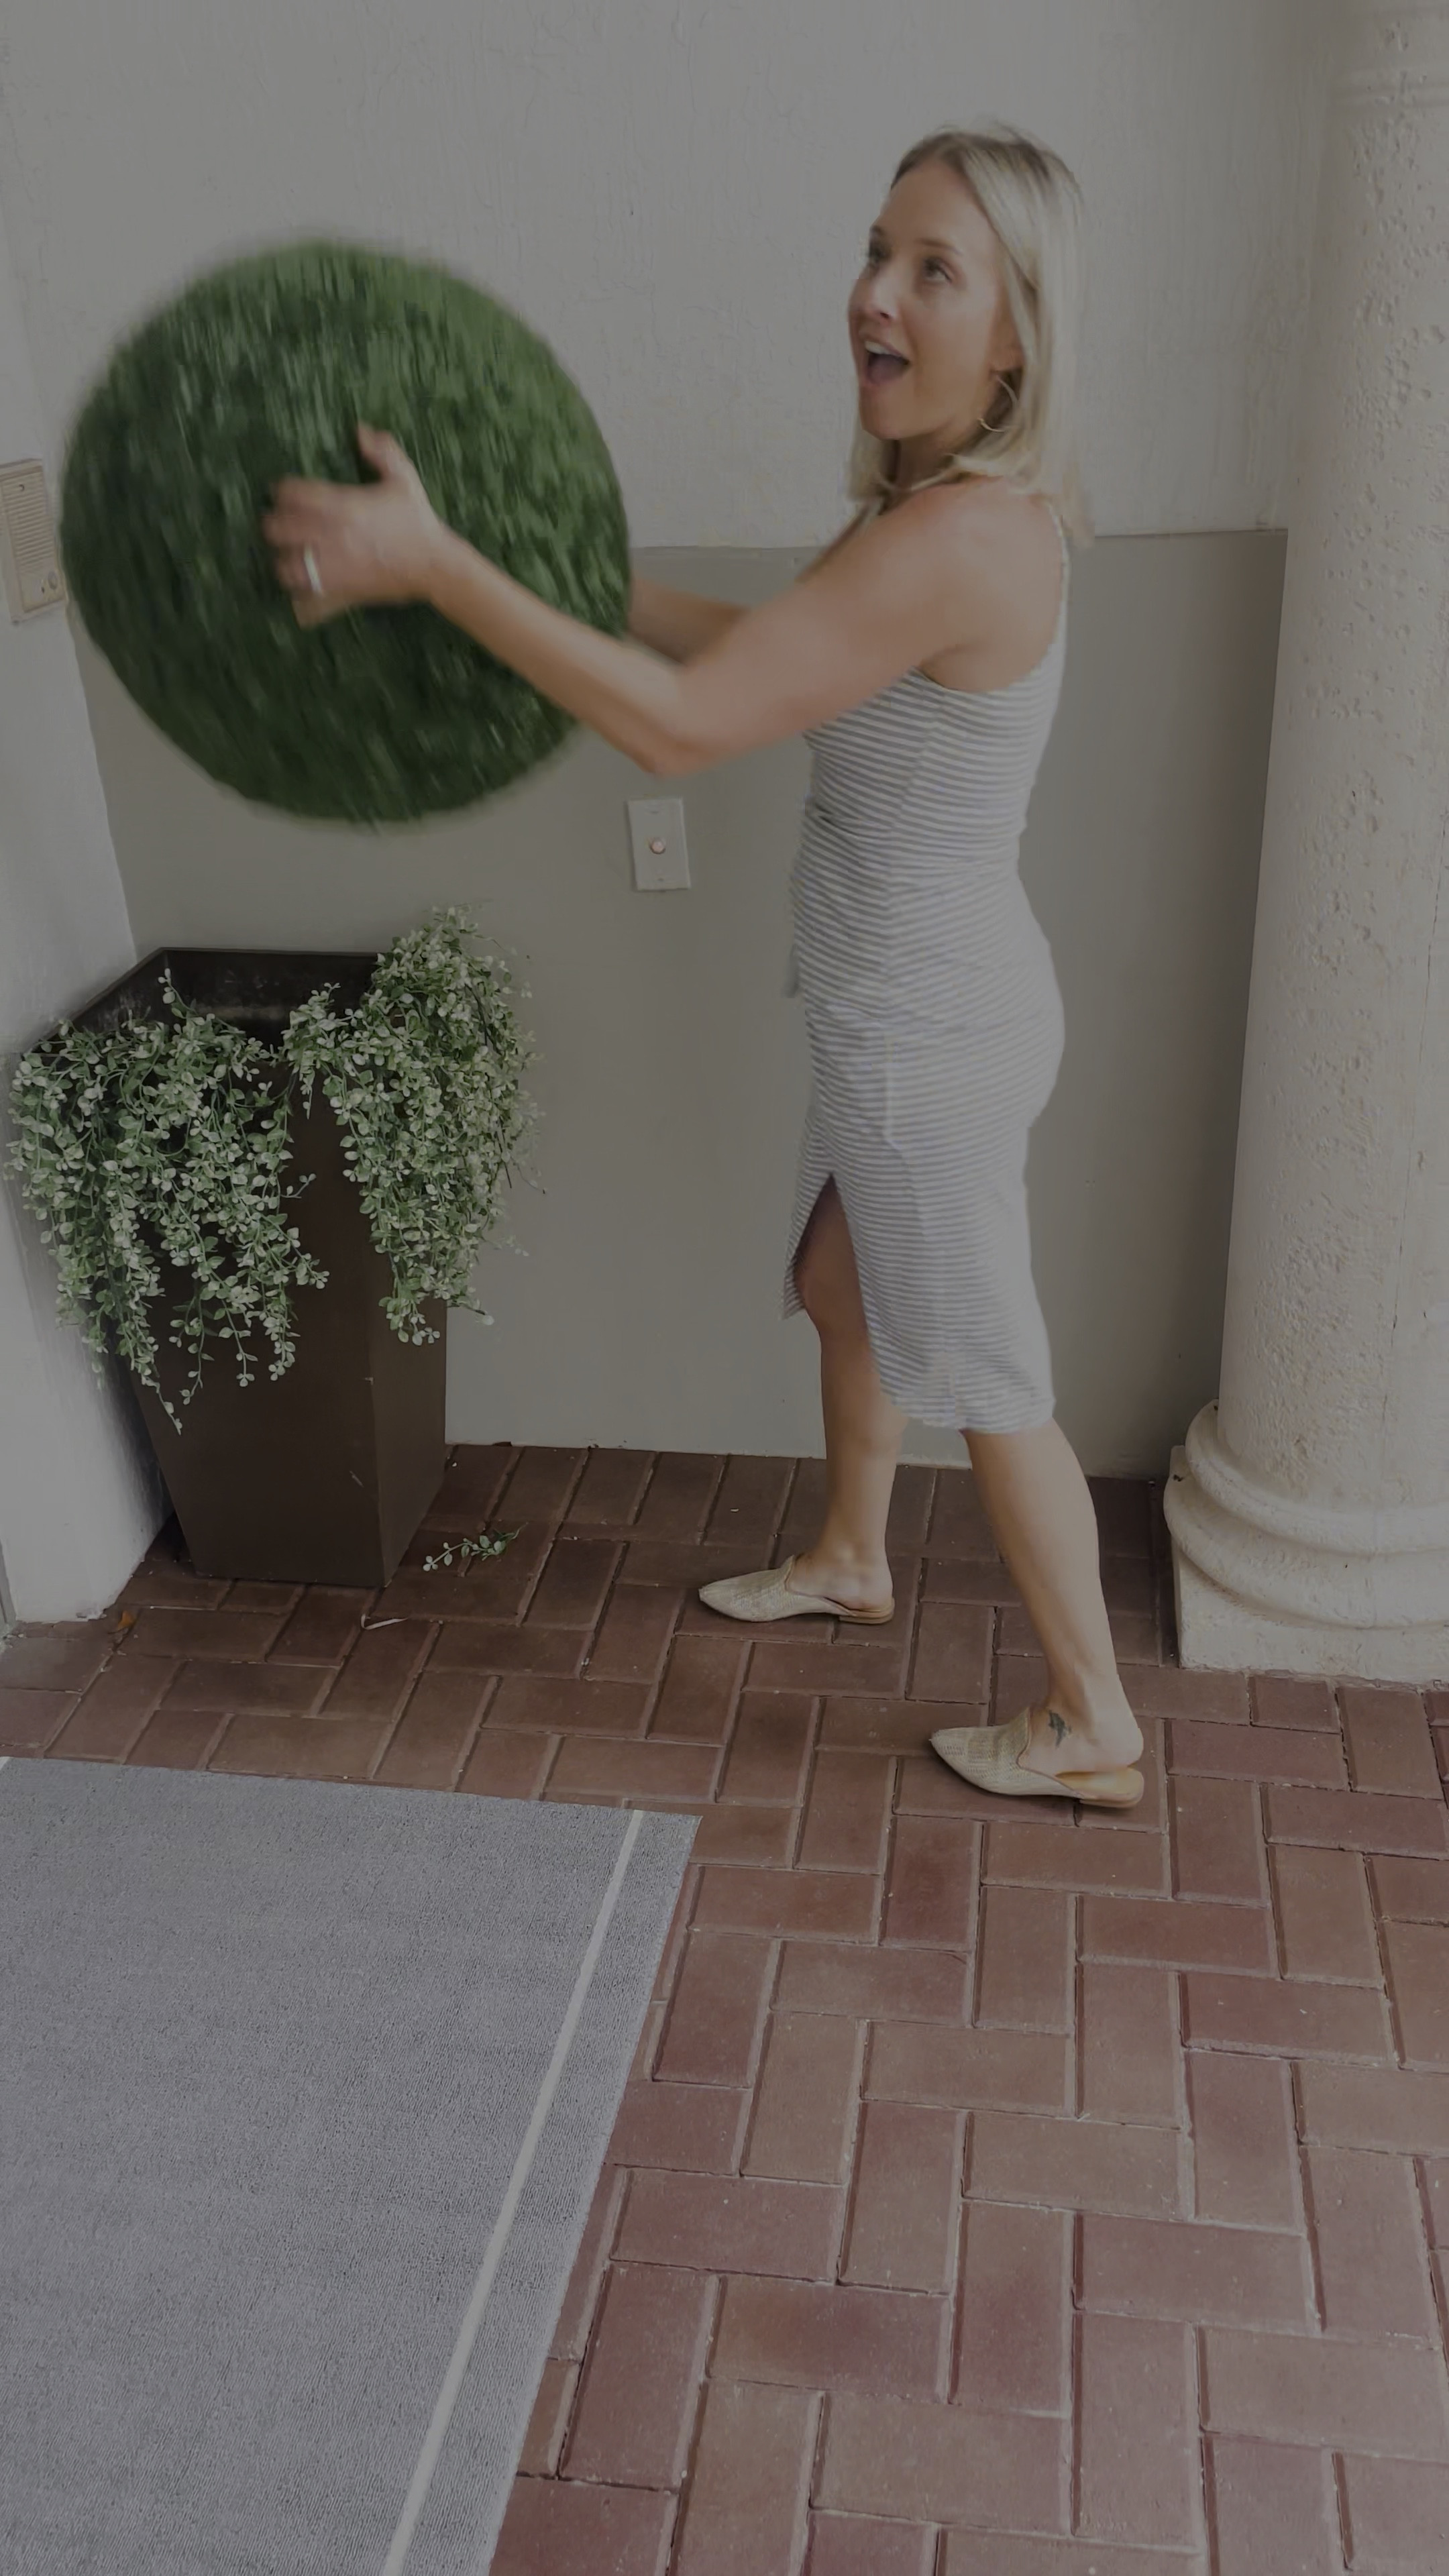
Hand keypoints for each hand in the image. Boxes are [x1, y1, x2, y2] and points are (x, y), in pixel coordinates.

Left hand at [262, 424, 446, 623]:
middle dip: (273, 524)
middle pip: (279, 529)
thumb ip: (382, 451)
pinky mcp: (341, 590)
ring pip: (286, 565)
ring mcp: (333, 566)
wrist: (434, 565)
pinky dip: (298, 591)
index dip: (280, 490)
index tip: (280, 491)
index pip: (292, 493)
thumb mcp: (404, 479)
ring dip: (281, 558)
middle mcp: (332, 535)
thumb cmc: (417, 521)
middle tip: (276, 522)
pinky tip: (300, 585)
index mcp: (343, 505)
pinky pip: (306, 594)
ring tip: (286, 554)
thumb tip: (361, 430)